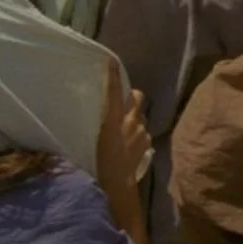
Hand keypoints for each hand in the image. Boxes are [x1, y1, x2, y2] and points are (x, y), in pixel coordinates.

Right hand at [96, 60, 152, 190]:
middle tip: (123, 103)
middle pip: (137, 97)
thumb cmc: (99, 162)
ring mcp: (142, 130)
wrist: (117, 182)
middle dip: (132, 96)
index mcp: (113, 118)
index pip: (114, 90)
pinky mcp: (147, 141)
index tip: (112, 61)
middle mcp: (131, 120)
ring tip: (125, 127)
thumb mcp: (95, 138)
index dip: (113, 74)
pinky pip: (143, 130)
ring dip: (135, 117)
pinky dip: (138, 132)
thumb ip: (101, 123)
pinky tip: (130, 143)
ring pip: (141, 115)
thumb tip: (102, 116)